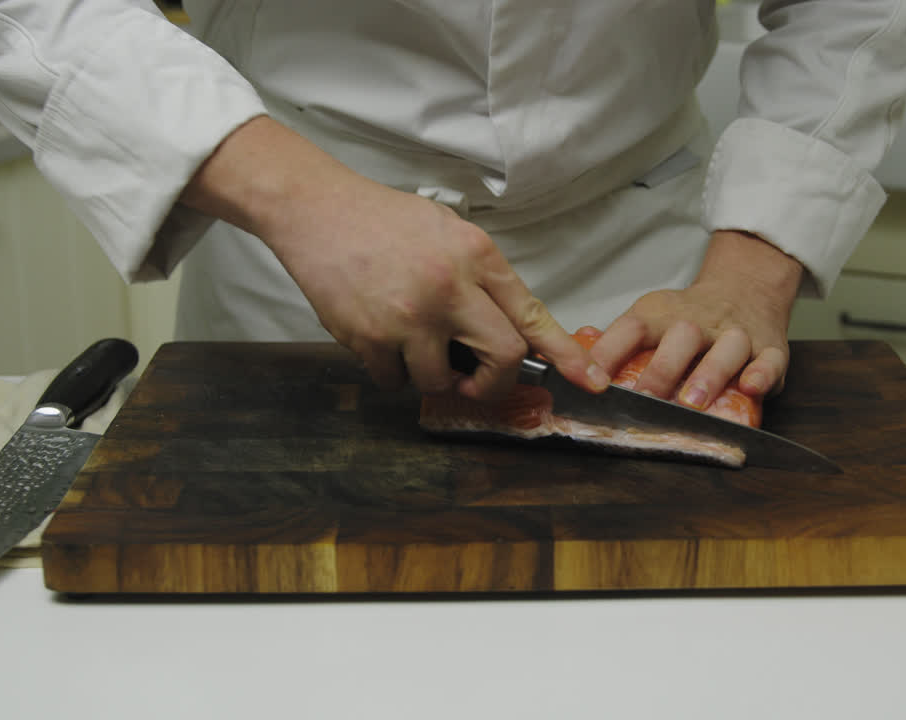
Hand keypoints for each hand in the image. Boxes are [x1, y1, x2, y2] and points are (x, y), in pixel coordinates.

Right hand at [180, 116, 609, 399]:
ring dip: (431, 375)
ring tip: (411, 343)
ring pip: (441, 380)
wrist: (317, 210)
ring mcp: (409, 315)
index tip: (588, 380)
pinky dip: (390, 372)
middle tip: (476, 382)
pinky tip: (378, 337)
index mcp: (477, 256)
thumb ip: (482, 279)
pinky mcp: (368, 336)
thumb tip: (514, 329)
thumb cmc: (384, 221)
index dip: (565, 354)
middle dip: (493, 382)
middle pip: (503, 357)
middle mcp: (450, 287)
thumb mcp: (449, 233)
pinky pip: (394, 381)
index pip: (531, 314)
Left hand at [587, 229, 802, 406]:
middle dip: (663, 369)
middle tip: (647, 398)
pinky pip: (770, 359)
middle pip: (682, 336)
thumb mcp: (650, 318)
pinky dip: (762, 374)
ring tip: (693, 401)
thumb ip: (616, 342)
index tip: (591, 379)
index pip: (632, 327)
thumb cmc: (689, 317)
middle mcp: (699, 321)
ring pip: (727, 348)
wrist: (746, 289)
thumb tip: (570, 356)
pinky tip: (751, 387)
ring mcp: (737, 334)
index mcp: (663, 314)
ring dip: (710, 374)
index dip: (609, 351)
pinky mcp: (771, 348)